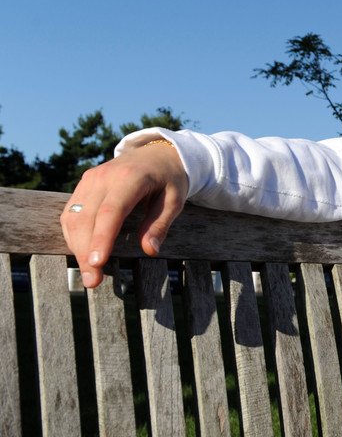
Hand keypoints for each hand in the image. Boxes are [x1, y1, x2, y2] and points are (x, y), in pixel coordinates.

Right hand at [61, 142, 187, 287]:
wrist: (156, 154)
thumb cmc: (169, 180)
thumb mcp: (175, 201)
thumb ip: (161, 224)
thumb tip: (150, 250)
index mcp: (130, 178)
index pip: (111, 212)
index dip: (102, 238)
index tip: (97, 263)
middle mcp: (104, 177)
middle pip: (87, 219)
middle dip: (86, 252)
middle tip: (93, 282)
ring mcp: (90, 180)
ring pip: (73, 218)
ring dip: (77, 248)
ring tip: (89, 274)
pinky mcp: (83, 185)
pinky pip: (71, 213)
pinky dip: (74, 236)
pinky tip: (83, 255)